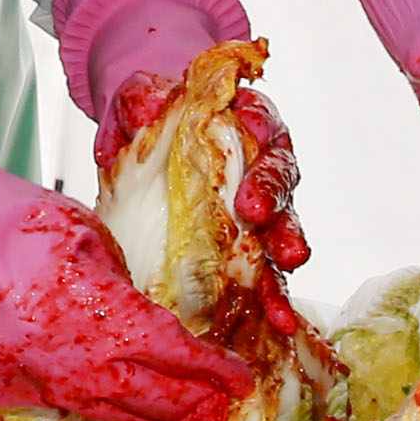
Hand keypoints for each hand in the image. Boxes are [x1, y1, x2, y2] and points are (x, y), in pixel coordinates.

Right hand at [0, 186, 253, 420]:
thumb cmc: (23, 221)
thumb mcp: (94, 241)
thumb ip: (126, 290)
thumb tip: (152, 324)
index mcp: (102, 314)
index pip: (174, 354)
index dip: (212, 372)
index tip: (240, 380)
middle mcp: (75, 360)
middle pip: (151, 398)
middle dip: (192, 404)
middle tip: (222, 408)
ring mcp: (40, 380)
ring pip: (112, 414)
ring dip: (152, 416)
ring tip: (183, 414)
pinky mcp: (12, 387)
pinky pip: (71, 407)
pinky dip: (104, 410)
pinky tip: (124, 407)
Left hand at [82, 0, 314, 284]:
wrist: (135, 149)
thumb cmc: (145, 117)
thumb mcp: (134, 100)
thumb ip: (141, 99)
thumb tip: (147, 110)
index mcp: (239, 119)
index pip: (260, 118)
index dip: (260, 127)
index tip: (253, 135)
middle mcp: (258, 166)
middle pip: (280, 179)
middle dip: (274, 200)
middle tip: (260, 217)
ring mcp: (256, 212)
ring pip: (281, 230)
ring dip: (284, 254)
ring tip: (285, 278)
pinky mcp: (245, 249)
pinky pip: (265, 273)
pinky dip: (272, 297)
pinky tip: (279, 322)